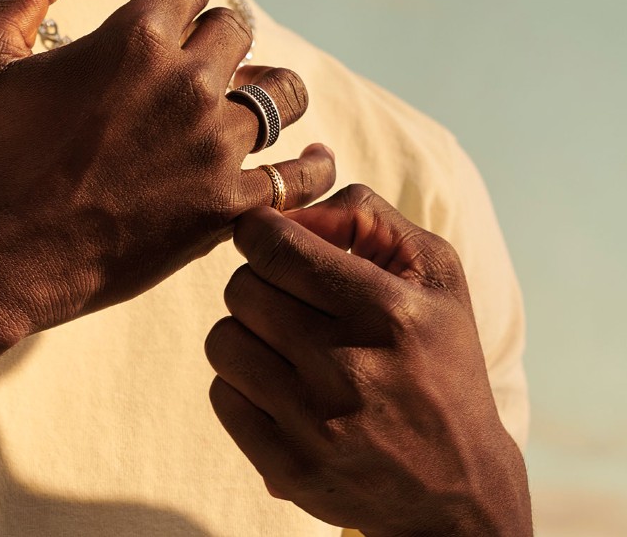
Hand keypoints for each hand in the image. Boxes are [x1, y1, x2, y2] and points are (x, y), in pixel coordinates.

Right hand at [0, 0, 334, 348]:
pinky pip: (299, 177)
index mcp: (132, 37)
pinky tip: (310, 161)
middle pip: (236, 30)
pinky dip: (309, 168)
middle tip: (192, 71)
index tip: (162, 23)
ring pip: (281, 93)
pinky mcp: (227, 207)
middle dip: (214, 43)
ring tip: (247, 107)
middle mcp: (185, 83)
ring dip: (265, 92)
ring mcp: (213, 146)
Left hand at [206, 185, 531, 535]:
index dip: (261, 233)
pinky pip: (222, 395)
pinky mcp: (288, 467)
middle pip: (241, 289)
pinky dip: (243, 387)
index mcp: (387, 310)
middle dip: (258, 284)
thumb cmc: (440, 362)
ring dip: (246, 336)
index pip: (274, 245)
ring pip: (223, 340)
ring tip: (286, 347)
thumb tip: (297, 194)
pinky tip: (283, 391)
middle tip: (288, 300)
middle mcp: (349, 366)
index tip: (270, 240)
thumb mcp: (435, 276)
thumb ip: (367, 217)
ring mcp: (316, 423)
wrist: (460, 487)